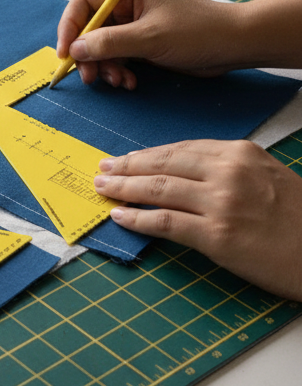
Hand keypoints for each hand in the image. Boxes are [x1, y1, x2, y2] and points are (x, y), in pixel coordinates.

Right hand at [56, 0, 237, 87]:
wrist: (234, 46)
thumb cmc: (197, 32)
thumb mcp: (149, 38)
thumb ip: (109, 43)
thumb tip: (74, 49)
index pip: (84, 1)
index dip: (70, 26)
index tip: (66, 53)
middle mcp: (128, 1)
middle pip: (90, 25)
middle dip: (88, 53)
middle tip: (89, 77)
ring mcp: (135, 21)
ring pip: (102, 44)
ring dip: (105, 66)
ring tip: (118, 81)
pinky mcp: (142, 40)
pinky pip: (117, 55)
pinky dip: (118, 69)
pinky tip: (130, 82)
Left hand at [94, 140, 301, 298]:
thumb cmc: (299, 218)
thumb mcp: (267, 176)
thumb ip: (229, 169)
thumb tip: (185, 174)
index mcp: (240, 153)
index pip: (180, 149)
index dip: (148, 155)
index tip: (126, 158)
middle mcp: (228, 171)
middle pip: (163, 164)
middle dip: (127, 166)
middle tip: (103, 169)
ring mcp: (221, 203)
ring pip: (158, 189)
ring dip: (124, 189)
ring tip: (104, 189)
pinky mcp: (217, 235)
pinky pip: (165, 223)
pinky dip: (137, 219)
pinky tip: (120, 216)